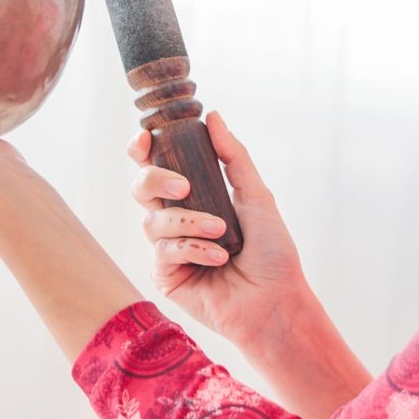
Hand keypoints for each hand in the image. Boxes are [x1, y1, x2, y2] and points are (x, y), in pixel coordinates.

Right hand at [129, 110, 309, 350]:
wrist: (277, 301)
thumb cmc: (273, 253)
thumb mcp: (257, 196)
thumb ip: (233, 157)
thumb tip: (212, 117)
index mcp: (194, 198)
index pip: (156, 167)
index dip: (142, 150)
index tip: (146, 137)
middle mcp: (177, 221)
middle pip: (141, 188)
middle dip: (155, 180)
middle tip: (182, 187)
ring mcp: (169, 250)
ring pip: (152, 221)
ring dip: (189, 222)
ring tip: (221, 233)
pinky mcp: (166, 277)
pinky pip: (165, 252)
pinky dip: (194, 249)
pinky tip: (219, 258)